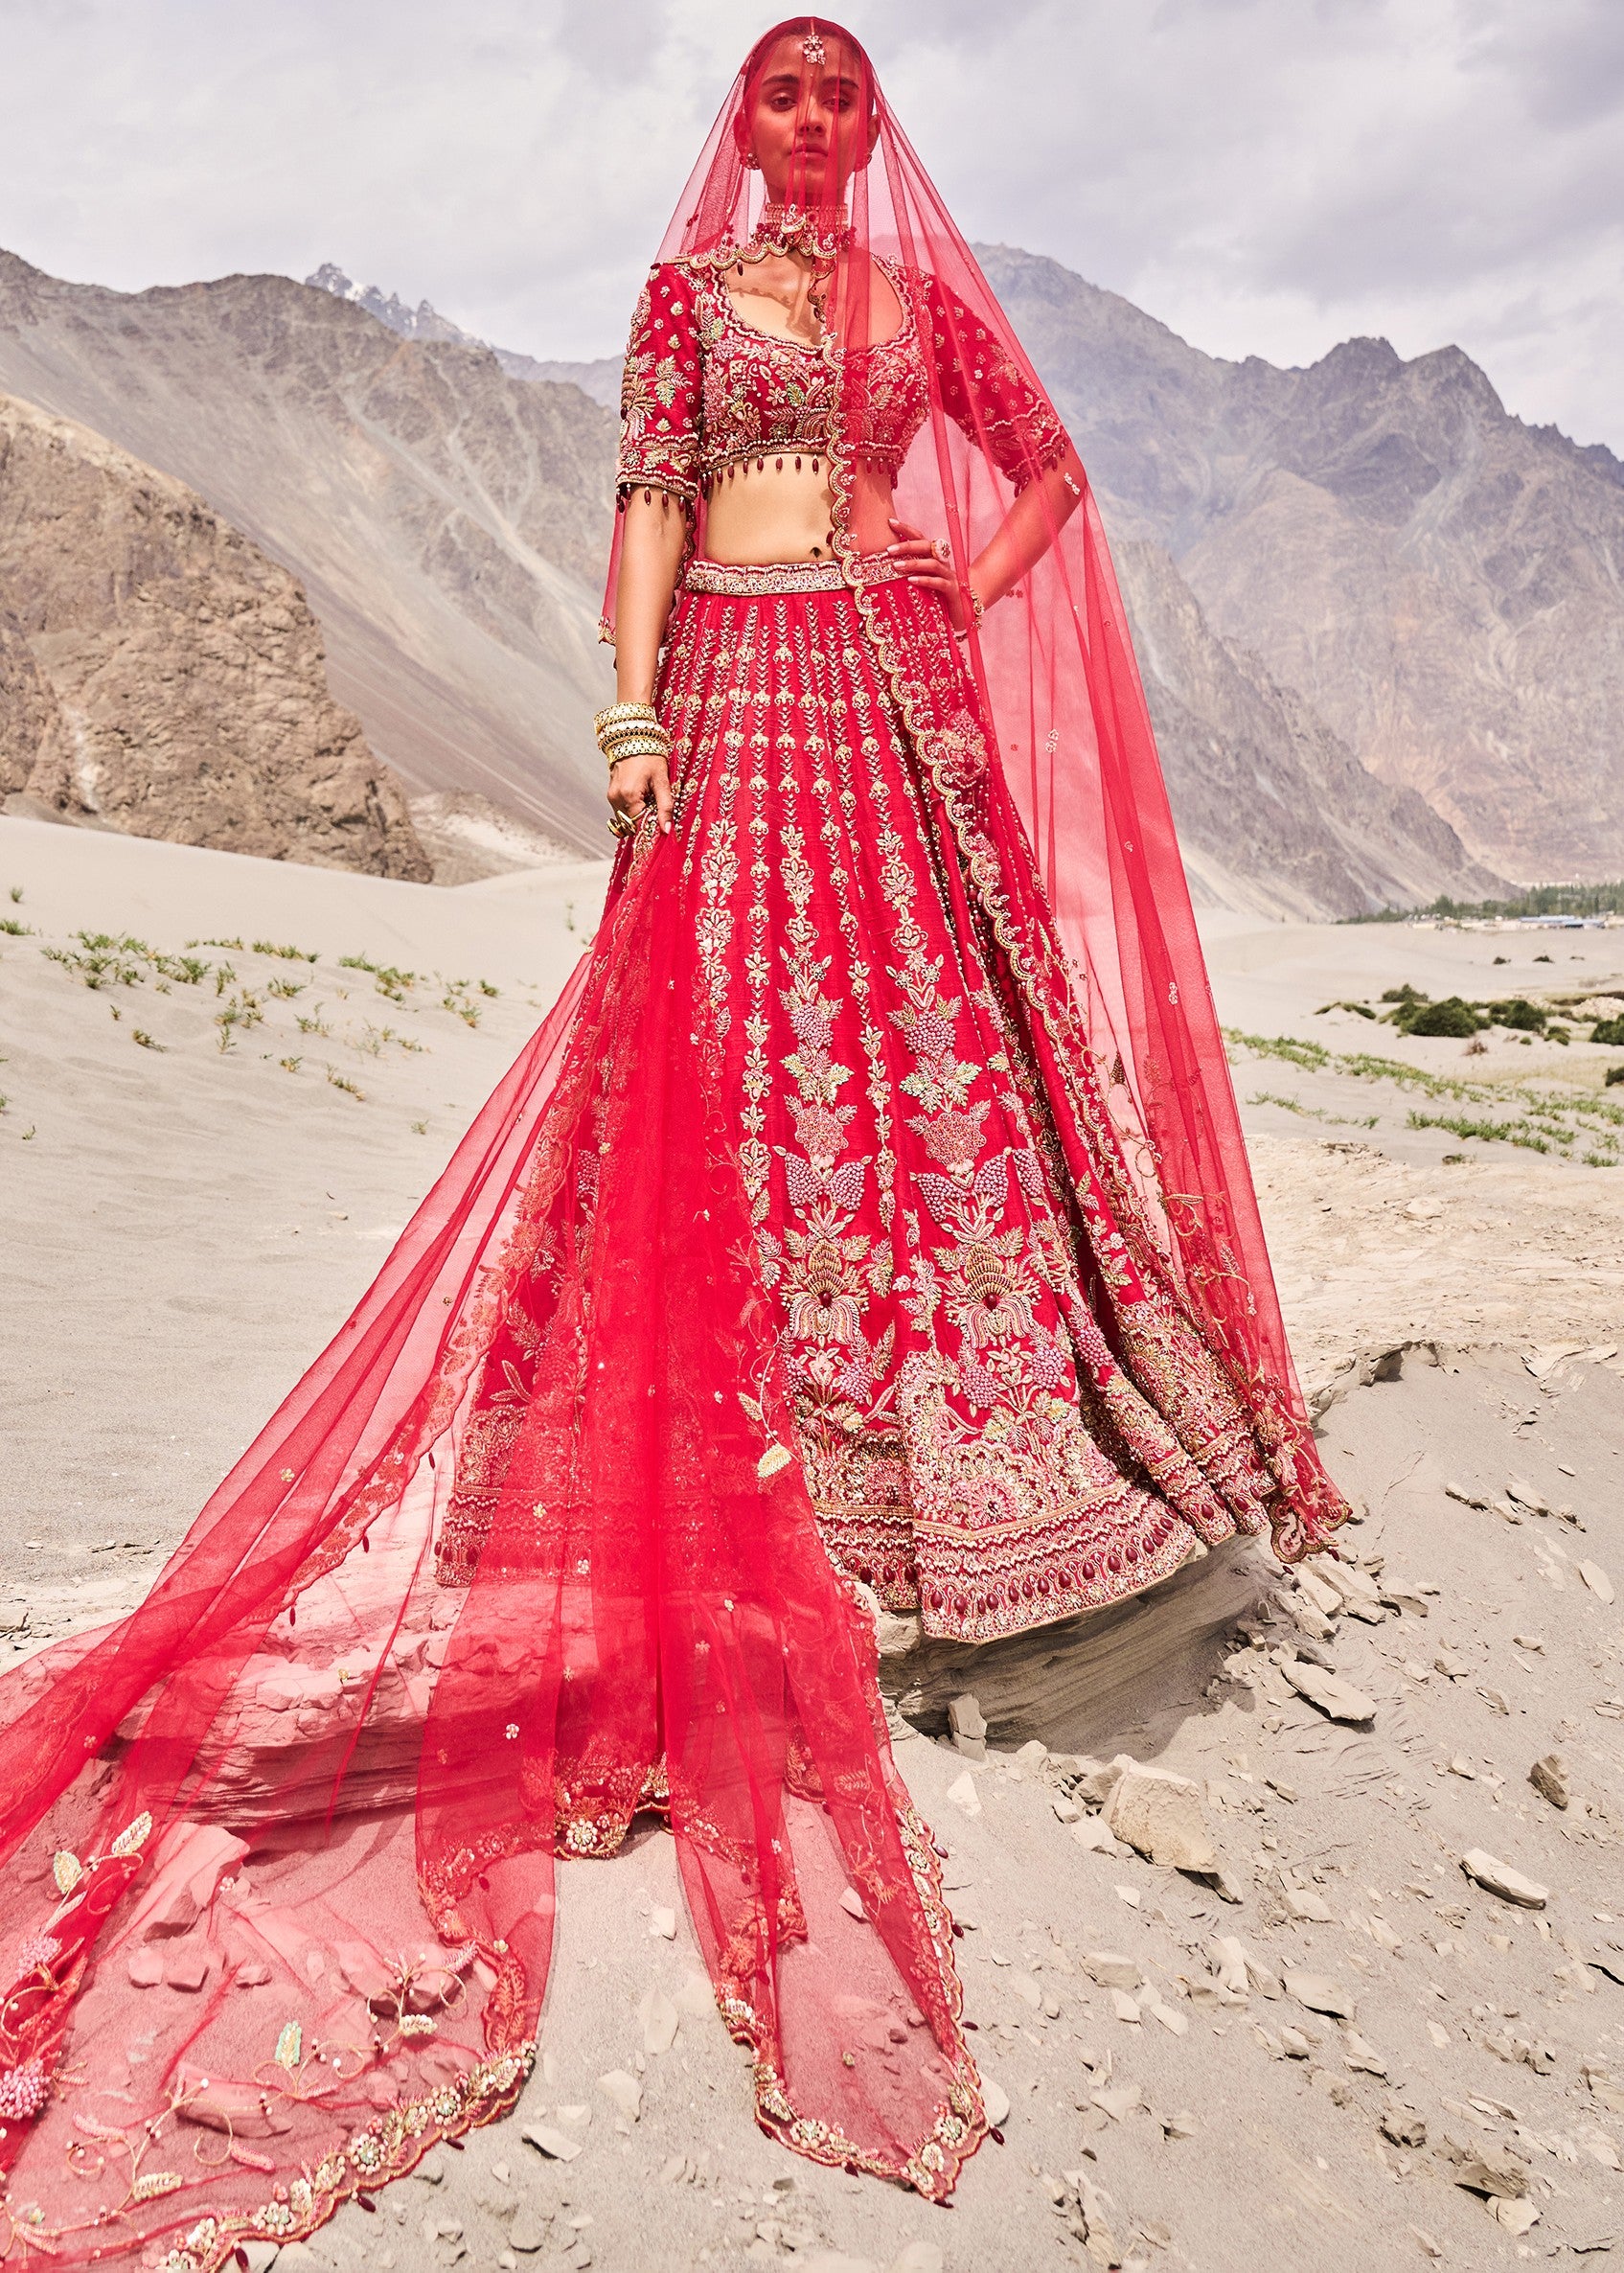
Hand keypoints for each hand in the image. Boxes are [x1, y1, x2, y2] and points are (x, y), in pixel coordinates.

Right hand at [607, 747, 673, 836]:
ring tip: (650, 801)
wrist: (633, 738)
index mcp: (629, 796)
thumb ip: (665, 807)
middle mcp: (616, 798)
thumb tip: (667, 830)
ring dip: (638, 817)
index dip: (651, 829)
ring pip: (625, 820)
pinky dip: (632, 810)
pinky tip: (642, 798)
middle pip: (631, 825)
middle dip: (644, 823)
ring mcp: (611, 797)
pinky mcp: (611, 794)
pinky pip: (621, 811)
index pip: (638, 826)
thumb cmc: (650, 756)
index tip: (662, 827)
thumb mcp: (662, 781)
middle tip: (657, 811)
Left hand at [886, 518, 974, 634]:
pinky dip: (925, 580)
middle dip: (907, 546)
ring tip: (896, 566)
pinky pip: (938, 583)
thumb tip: (884, 561)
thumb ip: (908, 568)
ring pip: (932, 564)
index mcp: (933, 556)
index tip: (890, 521)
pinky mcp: (952, 590)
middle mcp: (942, 562)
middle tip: (888, 550)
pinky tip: (911, 581)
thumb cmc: (937, 593)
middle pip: (926, 546)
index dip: (906, 528)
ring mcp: (948, 575)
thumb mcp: (921, 578)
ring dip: (914, 563)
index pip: (920, 537)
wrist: (964, 608)